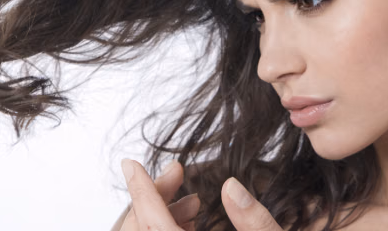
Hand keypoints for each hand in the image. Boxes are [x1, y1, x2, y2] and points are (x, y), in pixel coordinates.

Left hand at [120, 159, 282, 230]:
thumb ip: (256, 222)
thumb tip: (232, 187)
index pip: (152, 222)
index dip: (141, 190)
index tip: (130, 164)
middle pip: (143, 227)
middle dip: (155, 196)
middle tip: (176, 172)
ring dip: (163, 215)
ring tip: (193, 202)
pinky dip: (168, 228)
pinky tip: (192, 222)